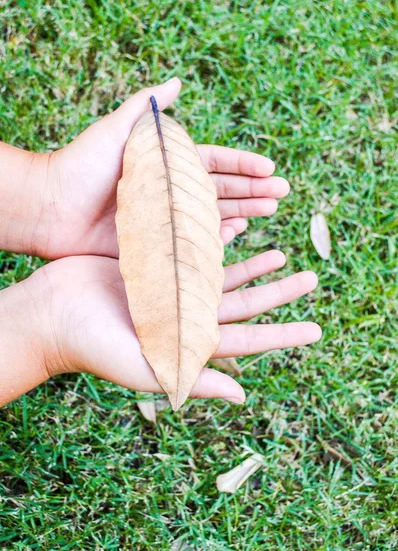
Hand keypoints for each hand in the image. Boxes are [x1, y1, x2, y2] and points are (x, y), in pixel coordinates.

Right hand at [24, 252, 320, 403]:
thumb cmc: (94, 347)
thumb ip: (193, 378)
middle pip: (244, 302)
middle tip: (312, 278)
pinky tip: (238, 227)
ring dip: (254, 265)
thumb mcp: (144, 367)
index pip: (247, 338)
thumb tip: (242, 395)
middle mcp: (187, 315)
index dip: (282, 334)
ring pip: (225, 274)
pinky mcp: (157, 264)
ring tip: (282, 252)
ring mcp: (173, 288)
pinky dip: (218, 239)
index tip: (316, 329)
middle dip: (278, 291)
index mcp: (189, 342)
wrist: (53, 313)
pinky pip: (196, 249)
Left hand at [43, 78, 288, 258]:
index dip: (243, 165)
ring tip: (270, 211)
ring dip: (243, 212)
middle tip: (283, 194)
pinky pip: (194, 242)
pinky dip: (217, 238)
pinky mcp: (157, 243)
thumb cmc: (81, 165)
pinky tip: (238, 233)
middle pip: (221, 189)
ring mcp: (166, 218)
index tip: (269, 168)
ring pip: (213, 216)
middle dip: (253, 190)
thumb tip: (177, 81)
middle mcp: (170, 190)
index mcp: (165, 162)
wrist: (51, 207)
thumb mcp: (116, 129)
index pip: (213, 162)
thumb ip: (146, 107)